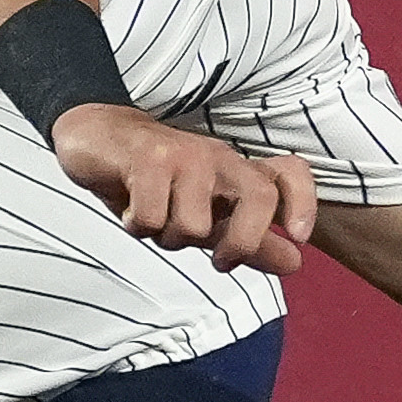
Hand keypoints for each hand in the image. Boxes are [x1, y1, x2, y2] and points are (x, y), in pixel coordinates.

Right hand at [48, 107, 316, 273]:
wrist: (97, 138)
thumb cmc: (155, 181)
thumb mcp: (205, 215)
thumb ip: (250, 241)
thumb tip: (294, 263)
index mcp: (237, 170)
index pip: (289, 173)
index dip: (304, 203)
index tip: (298, 238)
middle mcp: (219, 158)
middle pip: (259, 196)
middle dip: (242, 242)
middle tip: (219, 260)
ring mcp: (185, 156)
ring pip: (195, 223)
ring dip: (169, 237)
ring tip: (155, 219)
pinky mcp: (147, 158)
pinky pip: (152, 217)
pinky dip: (138, 225)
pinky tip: (129, 208)